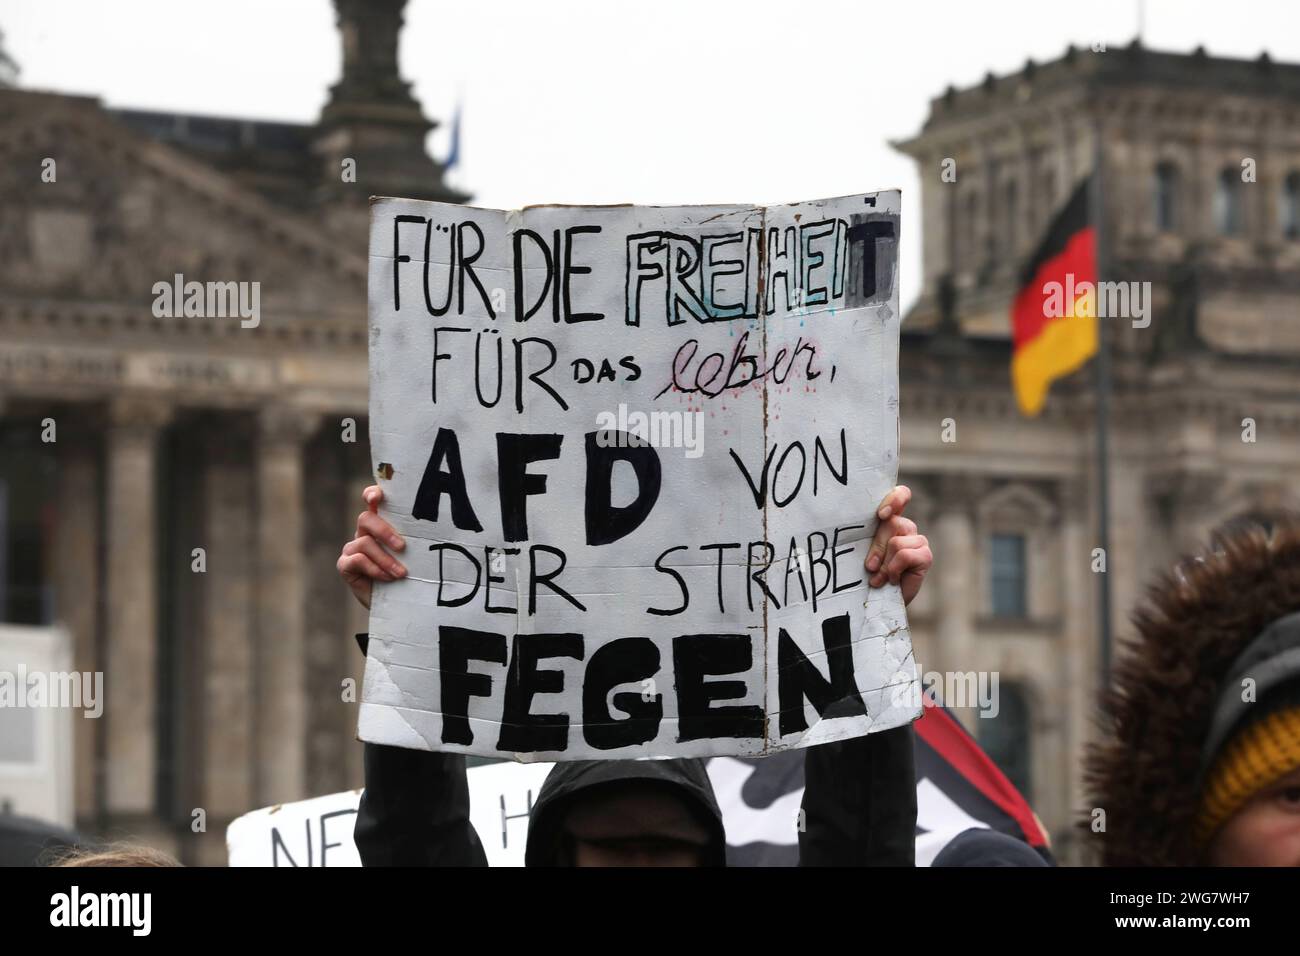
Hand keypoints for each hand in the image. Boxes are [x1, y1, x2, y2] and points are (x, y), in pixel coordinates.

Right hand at [337, 485, 406, 609]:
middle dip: (384, 531)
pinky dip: (374, 569)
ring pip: (364, 542)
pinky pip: (356, 560)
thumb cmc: (409, 575)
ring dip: (385, 559)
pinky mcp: (345, 565)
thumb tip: (437, 529)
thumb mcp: (415, 555)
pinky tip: (388, 578)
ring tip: (401, 573)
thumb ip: (416, 540)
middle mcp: (364, 532)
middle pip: (366, 519)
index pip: (372, 500)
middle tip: (402, 547)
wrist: (397, 605)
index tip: (378, 497)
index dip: (372, 494)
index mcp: (381, 524)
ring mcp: (353, 548)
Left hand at [863, 484, 930, 606]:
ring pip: (896, 542)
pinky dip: (894, 569)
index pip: (901, 495)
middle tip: (869, 567)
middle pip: (892, 522)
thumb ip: (870, 541)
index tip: (881, 515)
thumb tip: (872, 546)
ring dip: (885, 563)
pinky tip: (893, 580)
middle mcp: (906, 527)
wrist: (880, 602)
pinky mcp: (925, 555)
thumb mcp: (866, 554)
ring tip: (880, 577)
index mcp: (891, 520)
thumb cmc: (869, 575)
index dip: (895, 499)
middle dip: (877, 547)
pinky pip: (905, 555)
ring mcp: (918, 540)